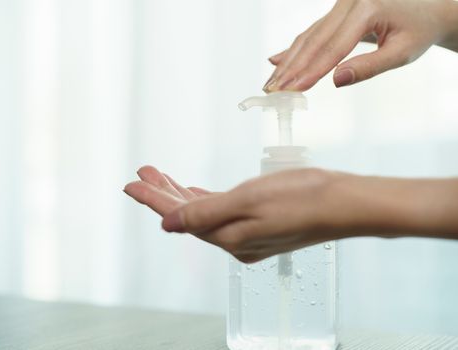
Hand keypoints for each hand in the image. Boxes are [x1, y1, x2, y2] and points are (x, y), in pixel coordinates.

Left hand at [125, 166, 457, 262]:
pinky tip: (197, 192)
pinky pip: (221, 214)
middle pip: (188, 215)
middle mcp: (233, 240)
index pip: (178, 215)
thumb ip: (204, 213)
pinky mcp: (260, 227)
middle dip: (164, 193)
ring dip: (182, 194)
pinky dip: (204, 200)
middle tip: (144, 172)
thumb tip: (167, 224)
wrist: (344, 204)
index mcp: (226, 235)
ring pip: (203, 213)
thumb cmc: (301, 197)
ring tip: (162, 176)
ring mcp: (247, 235)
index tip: (131, 182)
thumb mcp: (248, 200)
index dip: (153, 198)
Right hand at [263, 0, 457, 90]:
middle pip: (313, 41)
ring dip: (288, 62)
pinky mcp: (336, 12)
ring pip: (308, 37)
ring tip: (271, 83)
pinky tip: (276, 61)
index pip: (333, 46)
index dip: (311, 70)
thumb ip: (369, 67)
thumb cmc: (418, 31)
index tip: (293, 89)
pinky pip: (312, 32)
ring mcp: (340, 5)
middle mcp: (349, 2)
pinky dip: (294, 50)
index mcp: (368, 7)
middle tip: (272, 90)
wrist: (428, 9)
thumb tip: (337, 80)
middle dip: (291, 68)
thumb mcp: (402, 53)